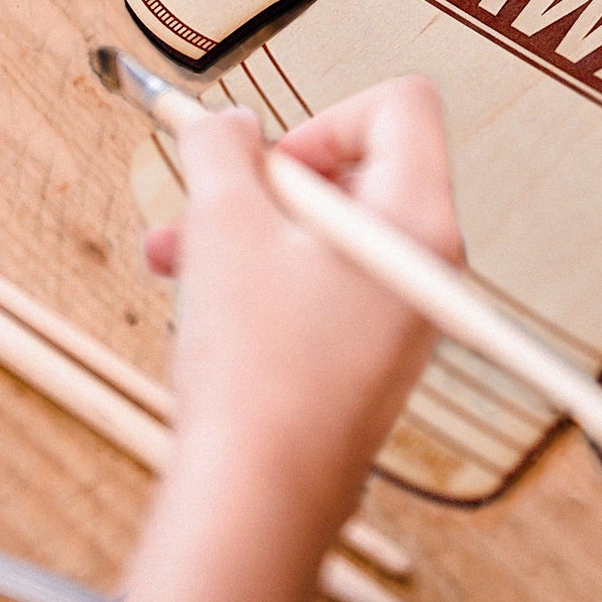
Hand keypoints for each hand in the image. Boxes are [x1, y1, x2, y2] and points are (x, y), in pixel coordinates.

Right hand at [127, 79, 458, 601]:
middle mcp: (426, 265)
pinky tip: (195, 292)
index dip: (326, 113)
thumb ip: (223, 143)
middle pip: (356, 167)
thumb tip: (227, 123)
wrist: (257, 495)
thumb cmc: (258, 368)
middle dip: (266, 179)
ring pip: (323, 229)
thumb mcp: (224, 218)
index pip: (402, 105)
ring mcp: (401, 315)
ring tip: (175, 250)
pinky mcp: (369, 355)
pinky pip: (318, 282)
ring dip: (245, 225)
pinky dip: (259, 272)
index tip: (271, 159)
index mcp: (416, 219)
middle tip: (215, 201)